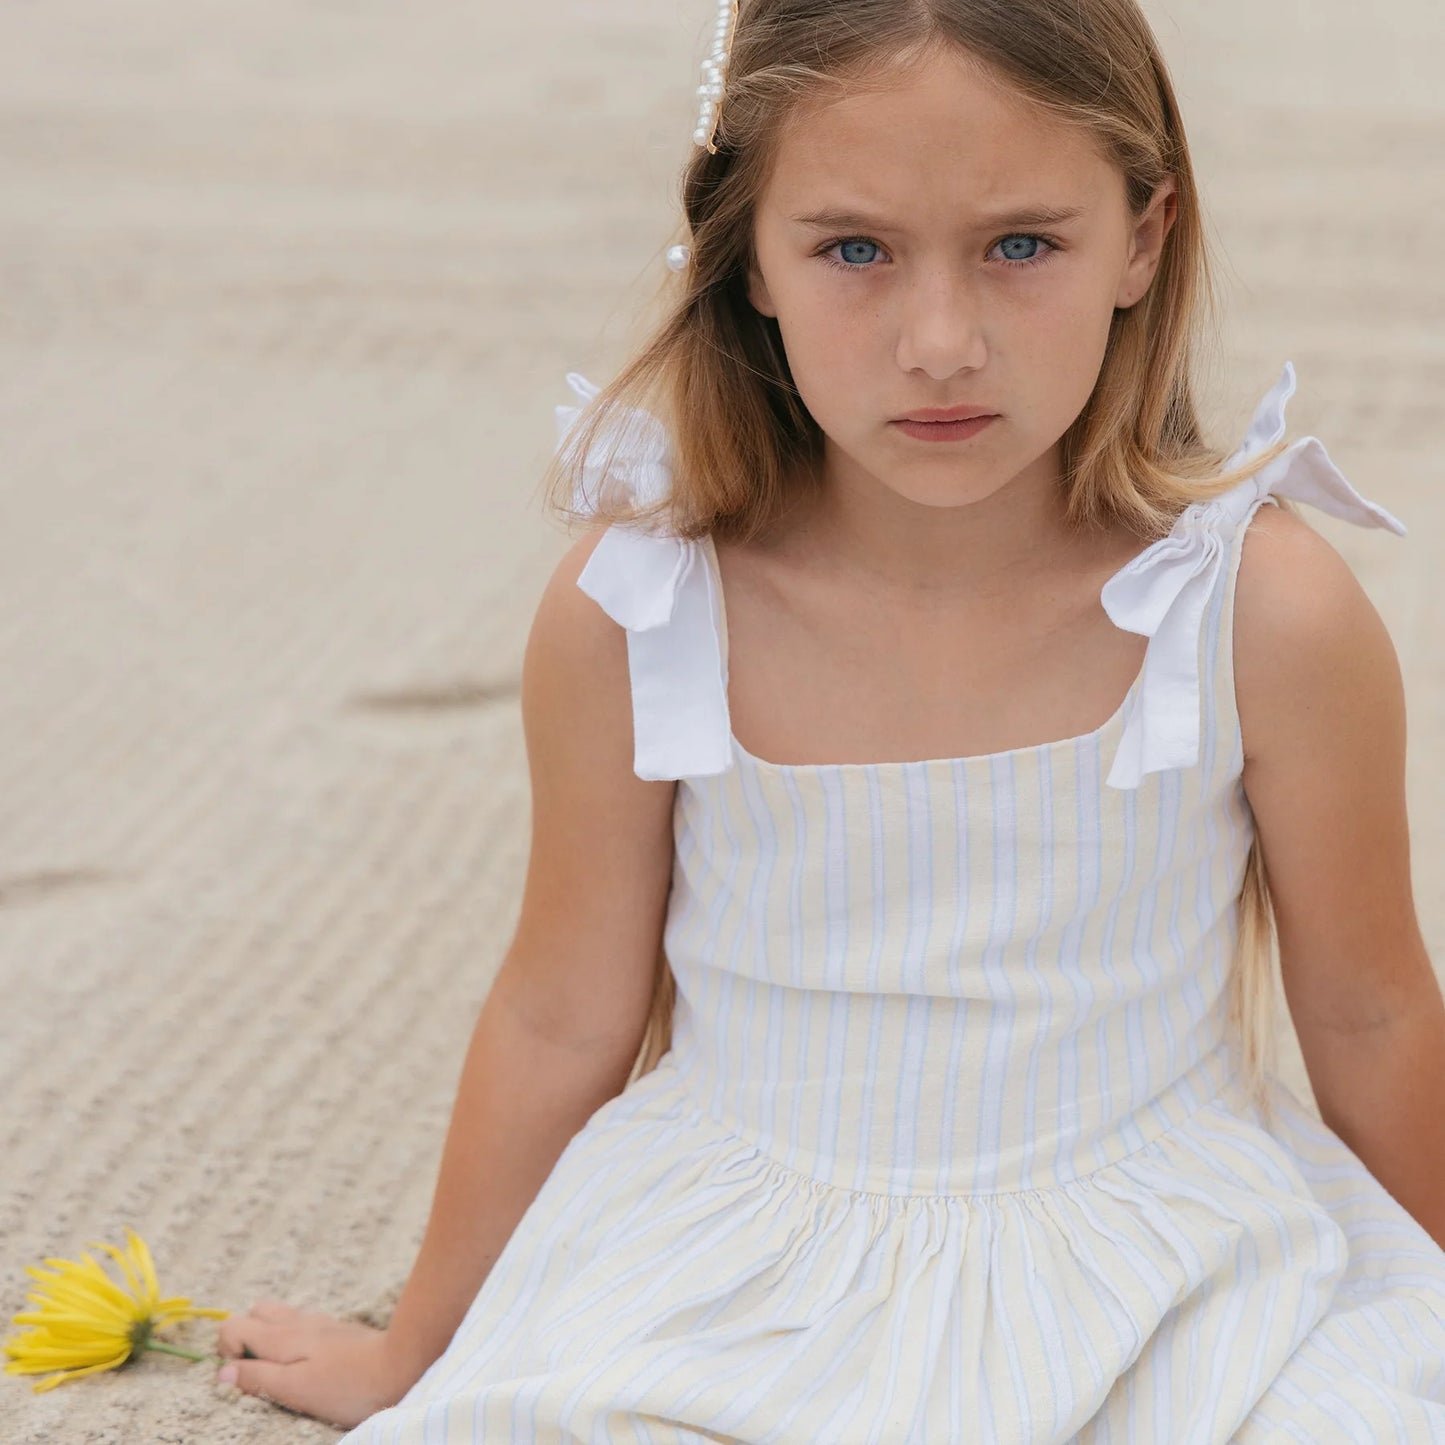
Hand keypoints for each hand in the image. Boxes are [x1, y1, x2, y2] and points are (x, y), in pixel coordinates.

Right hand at [215, 1299, 417, 1429]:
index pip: (233, 1324)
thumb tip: (222, 1373)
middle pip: (255, 1313)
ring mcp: (319, 1323)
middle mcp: (297, 1321)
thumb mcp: (295, 1389)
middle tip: (261, 1373)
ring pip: (280, 1316)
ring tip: (282, 1370)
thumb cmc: (345, 1386)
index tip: (244, 1377)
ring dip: (270, 1338)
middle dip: (245, 1339)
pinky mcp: (337, 1330)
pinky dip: (293, 1338)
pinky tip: (307, 1362)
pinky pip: (302, 1324)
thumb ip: (258, 1378)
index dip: (227, 1352)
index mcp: (281, 1335)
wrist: (400, 1366)